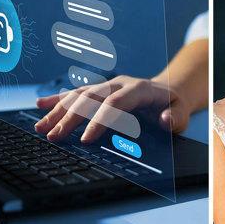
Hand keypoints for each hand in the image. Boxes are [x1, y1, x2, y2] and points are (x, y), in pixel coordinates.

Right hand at [34, 75, 190, 142]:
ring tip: (40, 126)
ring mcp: (109, 85)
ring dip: (59, 110)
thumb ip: (176, 117)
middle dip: (71, 118)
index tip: (86, 139)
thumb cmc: (175, 105)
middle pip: (91, 99)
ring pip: (80, 95)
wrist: (170, 91)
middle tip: (53, 137)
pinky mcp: (102, 90)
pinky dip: (59, 99)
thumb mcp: (183, 112)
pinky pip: (77, 93)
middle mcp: (120, 84)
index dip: (100, 120)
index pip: (116, 104)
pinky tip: (41, 105)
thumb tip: (166, 121)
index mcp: (139, 89)